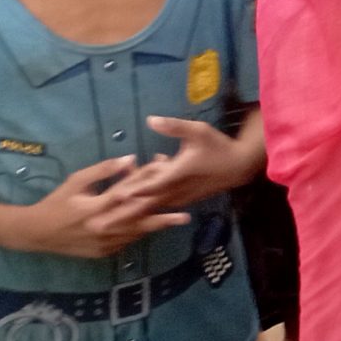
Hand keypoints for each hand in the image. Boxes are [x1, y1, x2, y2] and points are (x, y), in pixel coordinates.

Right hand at [18, 158, 187, 259]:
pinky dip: (139, 233)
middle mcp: (103, 227)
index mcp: (96, 207)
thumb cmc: (57, 202)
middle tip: (185, 215)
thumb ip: (104, 170)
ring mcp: (103, 243)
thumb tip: (131, 159)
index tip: (166, 179)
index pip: (128, 194)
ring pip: (135, 233)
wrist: (37, 233)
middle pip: (138, 221)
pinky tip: (154, 227)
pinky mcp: (103, 253)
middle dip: (162, 218)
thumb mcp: (77, 181)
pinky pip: (127, 242)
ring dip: (154, 226)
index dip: (147, 185)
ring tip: (177, 219)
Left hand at [121, 117, 257, 211]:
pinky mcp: (182, 200)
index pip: (149, 186)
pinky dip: (147, 204)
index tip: (114, 195)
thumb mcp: (198, 131)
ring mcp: (179, 198)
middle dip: (123, 212)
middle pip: (145, 204)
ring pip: (151, 207)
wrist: (239, 166)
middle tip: (101, 220)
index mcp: (176, 174)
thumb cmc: (218, 147)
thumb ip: (174, 126)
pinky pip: (160, 205)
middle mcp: (175, 190)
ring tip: (112, 218)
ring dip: (132, 210)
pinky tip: (137, 198)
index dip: (132, 190)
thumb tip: (150, 120)